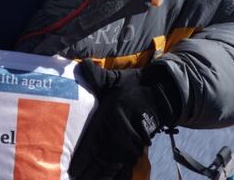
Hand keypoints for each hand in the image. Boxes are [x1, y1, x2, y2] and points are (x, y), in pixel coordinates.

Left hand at [68, 60, 178, 179]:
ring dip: (100, 176)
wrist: (163, 94)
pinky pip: (126, 167)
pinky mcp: (138, 149)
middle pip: (100, 161)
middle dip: (87, 173)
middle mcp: (118, 135)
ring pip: (112, 167)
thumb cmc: (133, 86)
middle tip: (73, 179)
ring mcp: (129, 144)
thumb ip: (95, 75)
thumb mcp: (113, 79)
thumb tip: (83, 65)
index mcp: (109, 119)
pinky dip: (117, 176)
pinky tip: (108, 179)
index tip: (70, 170)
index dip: (81, 160)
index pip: (91, 145)